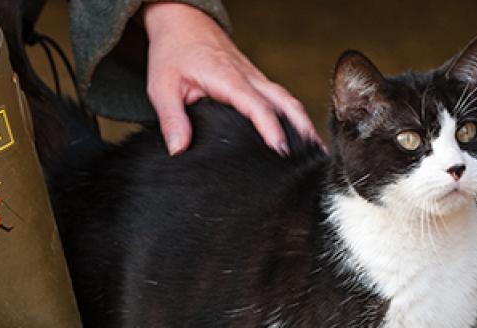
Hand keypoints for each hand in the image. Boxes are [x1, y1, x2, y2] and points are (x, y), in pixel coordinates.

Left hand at [141, 2, 320, 155]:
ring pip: (287, 100)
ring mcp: (255, 78)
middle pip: (285, 102)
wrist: (181, 21)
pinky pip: (280, 98)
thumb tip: (179, 149)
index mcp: (228, 78)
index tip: (279, 149)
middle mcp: (248, 77)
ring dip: (303, 123)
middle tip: (312, 157)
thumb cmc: (173, 51)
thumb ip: (171, 119)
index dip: (270, 128)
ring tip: (314, 151)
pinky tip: (299, 134)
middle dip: (302, 128)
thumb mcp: (162, 86)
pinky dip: (294, 115)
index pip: (256, 105)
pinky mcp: (255, 80)